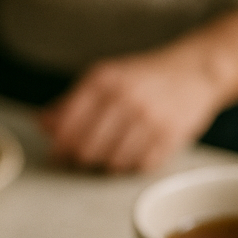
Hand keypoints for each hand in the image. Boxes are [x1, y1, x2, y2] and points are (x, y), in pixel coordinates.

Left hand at [39, 9, 237, 173]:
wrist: (196, 70)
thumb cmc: (144, 77)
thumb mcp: (106, 78)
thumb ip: (71, 102)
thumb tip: (41, 123)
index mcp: (103, 80)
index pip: (67, 126)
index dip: (58, 146)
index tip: (57, 154)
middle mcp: (124, 98)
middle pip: (85, 150)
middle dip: (82, 157)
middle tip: (89, 153)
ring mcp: (148, 119)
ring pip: (110, 163)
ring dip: (109, 162)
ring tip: (117, 147)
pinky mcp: (168, 137)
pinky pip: (138, 166)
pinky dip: (133, 163)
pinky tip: (137, 148)